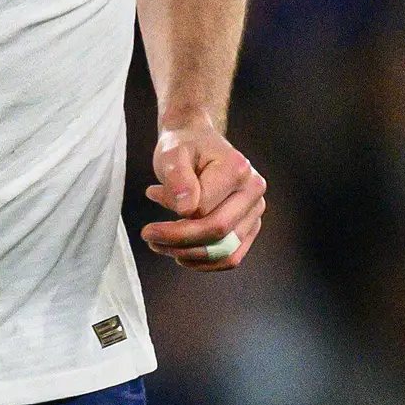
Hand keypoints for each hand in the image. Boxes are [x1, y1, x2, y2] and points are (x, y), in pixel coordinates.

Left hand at [142, 122, 265, 269]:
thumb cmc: (183, 147)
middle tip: (149, 236)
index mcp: (237, 169)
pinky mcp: (251, 225)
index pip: (203, 209)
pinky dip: (204, 262)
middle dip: (178, 241)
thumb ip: (177, 178)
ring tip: (160, 245)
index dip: (172, 216)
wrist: (198, 142)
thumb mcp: (171, 153)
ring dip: (189, 255)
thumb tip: (185, 210)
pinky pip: (232, 256)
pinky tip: (180, 254)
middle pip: (218, 231)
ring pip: (226, 250)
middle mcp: (254, 190)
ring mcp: (255, 209)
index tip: (150, 197)